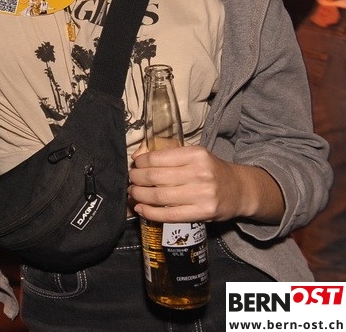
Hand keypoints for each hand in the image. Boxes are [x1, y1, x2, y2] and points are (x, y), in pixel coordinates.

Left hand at [129, 145, 282, 223]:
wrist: (240, 190)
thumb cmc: (211, 171)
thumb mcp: (194, 156)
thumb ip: (169, 156)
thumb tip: (137, 158)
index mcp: (195, 155)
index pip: (157, 158)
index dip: (140, 163)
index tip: (135, 165)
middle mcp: (199, 173)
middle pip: (154, 177)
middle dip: (136, 179)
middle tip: (131, 180)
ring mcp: (202, 195)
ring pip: (159, 196)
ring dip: (139, 196)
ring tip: (133, 194)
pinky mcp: (202, 213)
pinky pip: (169, 215)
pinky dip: (150, 212)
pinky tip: (141, 209)